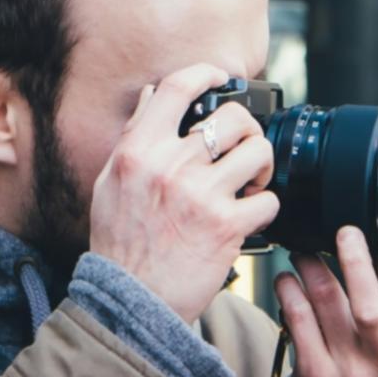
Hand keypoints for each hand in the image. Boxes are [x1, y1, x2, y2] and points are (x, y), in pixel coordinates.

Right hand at [88, 64, 279, 323]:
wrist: (130, 302)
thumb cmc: (119, 245)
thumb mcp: (110, 183)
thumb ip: (134, 137)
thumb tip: (151, 97)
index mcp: (139, 151)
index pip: (177, 88)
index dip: (207, 74)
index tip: (221, 78)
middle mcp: (170, 167)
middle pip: (233, 118)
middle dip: (247, 131)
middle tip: (242, 149)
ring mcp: (200, 195)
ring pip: (258, 153)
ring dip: (261, 167)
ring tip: (250, 183)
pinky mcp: (226, 226)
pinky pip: (267, 200)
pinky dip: (265, 208)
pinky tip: (249, 217)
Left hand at [275, 226, 377, 376]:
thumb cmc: (375, 364)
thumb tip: (376, 244)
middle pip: (369, 304)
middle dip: (355, 260)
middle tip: (345, 232)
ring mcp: (348, 368)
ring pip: (325, 301)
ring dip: (311, 266)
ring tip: (303, 252)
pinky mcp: (314, 372)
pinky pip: (297, 318)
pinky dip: (288, 290)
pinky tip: (287, 279)